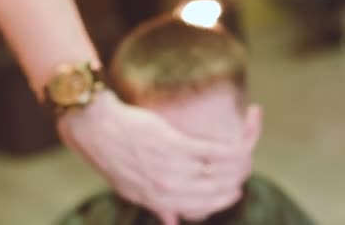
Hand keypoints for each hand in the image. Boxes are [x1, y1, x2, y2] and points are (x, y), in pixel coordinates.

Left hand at [57, 90, 258, 222]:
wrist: (97, 129)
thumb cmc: (115, 156)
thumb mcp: (132, 191)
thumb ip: (159, 207)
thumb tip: (174, 222)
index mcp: (160, 202)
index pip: (205, 207)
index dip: (226, 198)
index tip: (236, 189)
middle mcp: (169, 189)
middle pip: (219, 190)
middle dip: (238, 178)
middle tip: (245, 165)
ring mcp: (173, 168)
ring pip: (221, 171)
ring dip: (242, 161)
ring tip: (247, 149)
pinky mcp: (175, 145)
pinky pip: (216, 152)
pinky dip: (234, 147)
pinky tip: (242, 140)